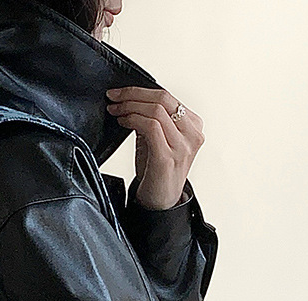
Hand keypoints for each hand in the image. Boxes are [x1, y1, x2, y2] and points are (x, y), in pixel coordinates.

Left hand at [106, 87, 204, 209]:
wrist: (160, 203)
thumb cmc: (157, 173)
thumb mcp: (157, 140)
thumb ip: (151, 120)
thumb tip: (132, 100)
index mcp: (193, 126)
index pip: (167, 96)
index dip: (140, 91)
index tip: (120, 92)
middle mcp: (192, 134)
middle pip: (163, 98)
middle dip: (133, 94)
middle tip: (114, 97)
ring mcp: (183, 146)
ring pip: (156, 110)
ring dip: (130, 107)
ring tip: (116, 111)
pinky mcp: (168, 157)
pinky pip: (150, 127)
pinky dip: (133, 120)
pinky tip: (123, 122)